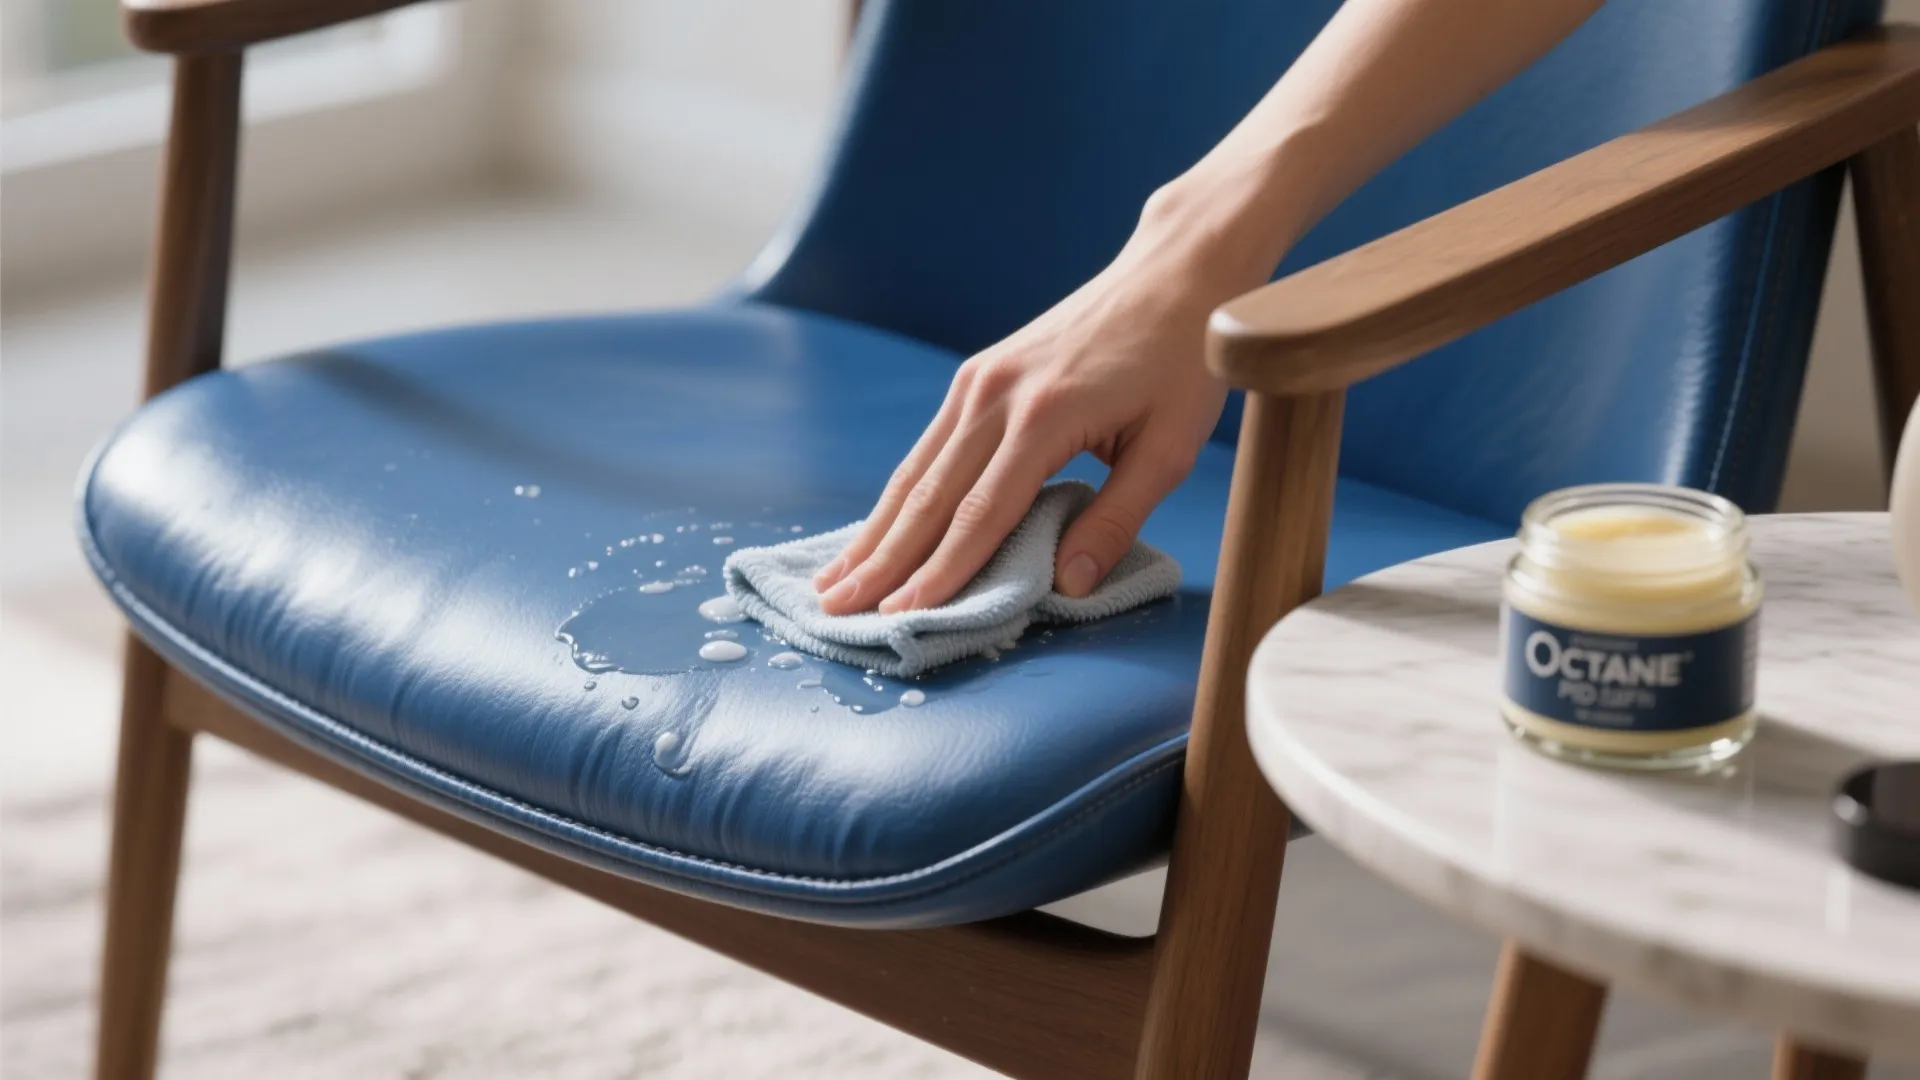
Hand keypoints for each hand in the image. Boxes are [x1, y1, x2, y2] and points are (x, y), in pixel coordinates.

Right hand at [814, 215, 1253, 614]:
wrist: (1171, 274)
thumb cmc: (1181, 362)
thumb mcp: (1170, 449)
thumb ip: (1117, 519)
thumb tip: (1070, 585)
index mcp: (1044, 417)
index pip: (980, 514)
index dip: (941, 573)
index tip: (904, 617)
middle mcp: (995, 397)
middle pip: (928, 497)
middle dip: (882, 562)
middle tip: (837, 612)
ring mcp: (978, 381)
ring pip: (914, 472)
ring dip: (873, 532)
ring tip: (834, 582)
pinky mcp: (976, 375)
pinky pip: (926, 448)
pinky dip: (897, 496)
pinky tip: (876, 531)